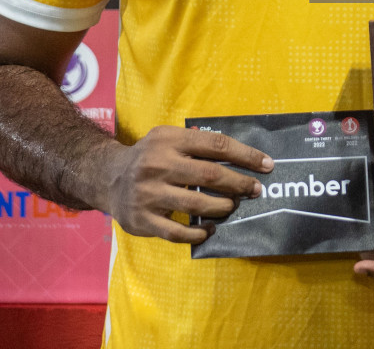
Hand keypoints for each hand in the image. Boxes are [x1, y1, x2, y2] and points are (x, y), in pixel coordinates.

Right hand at [94, 125, 272, 244]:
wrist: (107, 177)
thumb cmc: (150, 157)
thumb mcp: (168, 138)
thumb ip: (198, 143)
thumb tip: (243, 157)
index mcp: (168, 140)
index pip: (215, 145)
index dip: (245, 155)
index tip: (266, 164)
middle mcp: (157, 164)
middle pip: (210, 175)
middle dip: (239, 183)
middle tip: (255, 190)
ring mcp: (148, 194)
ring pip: (197, 205)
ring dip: (222, 207)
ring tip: (232, 206)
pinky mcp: (142, 220)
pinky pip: (177, 232)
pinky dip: (198, 234)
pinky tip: (210, 229)